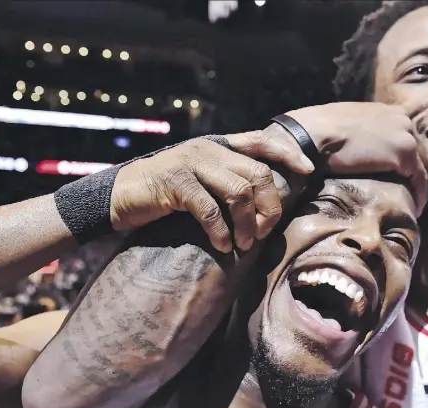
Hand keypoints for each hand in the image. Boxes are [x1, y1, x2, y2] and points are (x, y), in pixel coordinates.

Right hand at [109, 131, 313, 253]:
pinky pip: (209, 209)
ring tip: (245, 243)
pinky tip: (223, 245)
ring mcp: (191, 163)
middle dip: (269, 206)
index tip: (308, 171)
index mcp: (219, 145)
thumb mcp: (202, 181)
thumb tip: (266, 203)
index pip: (262, 141)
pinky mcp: (175, 183)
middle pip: (258, 173)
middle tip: (264, 232)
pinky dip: (220, 231)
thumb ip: (229, 180)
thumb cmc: (166, 194)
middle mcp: (208, 149)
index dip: (288, 154)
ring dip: (247, 223)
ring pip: (239, 191)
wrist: (118, 196)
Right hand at [286, 102, 427, 213]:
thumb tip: (357, 149)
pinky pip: (419, 179)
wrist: (312, 134)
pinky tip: (414, 209)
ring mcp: (405, 135)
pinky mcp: (404, 153)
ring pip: (423, 166)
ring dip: (419, 185)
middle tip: (411, 193)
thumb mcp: (344, 126)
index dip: (407, 159)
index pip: (406, 137)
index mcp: (387, 112)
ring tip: (413, 204)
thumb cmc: (318, 132)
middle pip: (420, 151)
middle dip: (417, 173)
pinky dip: (419, 195)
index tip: (402, 177)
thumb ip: (359, 134)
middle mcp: (401, 119)